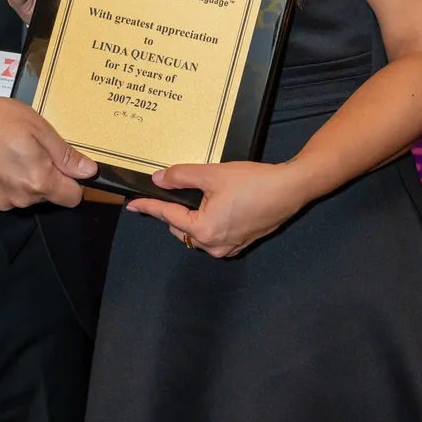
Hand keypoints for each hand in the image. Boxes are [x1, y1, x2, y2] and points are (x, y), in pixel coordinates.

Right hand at [0, 96, 96, 211]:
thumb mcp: (38, 128)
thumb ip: (65, 154)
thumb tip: (89, 171)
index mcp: (40, 181)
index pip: (73, 197)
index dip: (73, 180)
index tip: (63, 163)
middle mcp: (22, 198)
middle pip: (49, 195)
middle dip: (47, 176)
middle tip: (33, 149)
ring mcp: (2, 201)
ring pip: (27, 196)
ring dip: (26, 179)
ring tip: (12, 152)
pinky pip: (7, 194)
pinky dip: (7, 181)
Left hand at [125, 161, 305, 257]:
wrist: (289, 189)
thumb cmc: (252, 182)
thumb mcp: (212, 174)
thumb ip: (181, 176)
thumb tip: (158, 179)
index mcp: (203, 229)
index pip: (167, 216)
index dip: (149, 206)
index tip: (132, 204)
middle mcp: (213, 246)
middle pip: (180, 229)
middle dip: (172, 212)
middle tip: (169, 192)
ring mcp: (228, 248)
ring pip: (196, 235)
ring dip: (189, 219)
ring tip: (192, 197)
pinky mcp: (240, 244)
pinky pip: (213, 236)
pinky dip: (206, 224)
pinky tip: (211, 206)